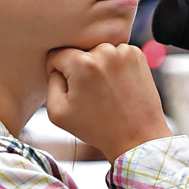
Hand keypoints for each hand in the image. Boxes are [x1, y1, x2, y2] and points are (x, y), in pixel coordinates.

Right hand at [46, 44, 168, 162]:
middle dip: (80, 70)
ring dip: (98, 67)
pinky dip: (114, 67)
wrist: (136, 138)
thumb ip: (50, 82)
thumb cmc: (97, 128)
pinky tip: (118, 86)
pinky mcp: (137, 55)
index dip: (58, 73)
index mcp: (82, 63)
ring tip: (106, 92)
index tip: (71, 90)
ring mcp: (124, 51)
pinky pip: (115, 54)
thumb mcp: (57, 113)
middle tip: (91, 94)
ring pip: (97, 52)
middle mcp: (104, 51)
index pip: (57, 55)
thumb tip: (57, 66)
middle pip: (79, 52)